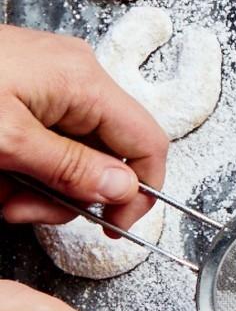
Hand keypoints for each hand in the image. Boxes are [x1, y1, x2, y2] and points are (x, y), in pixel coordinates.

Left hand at [0, 24, 168, 231]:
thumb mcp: (6, 140)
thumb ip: (72, 169)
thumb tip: (125, 190)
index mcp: (84, 83)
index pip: (147, 145)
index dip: (140, 193)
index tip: (116, 228)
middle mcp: (77, 82)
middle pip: (107, 157)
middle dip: (70, 194)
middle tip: (29, 208)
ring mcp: (52, 89)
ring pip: (75, 160)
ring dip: (40, 189)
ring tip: (1, 190)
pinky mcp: (29, 98)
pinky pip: (46, 149)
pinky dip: (22, 172)